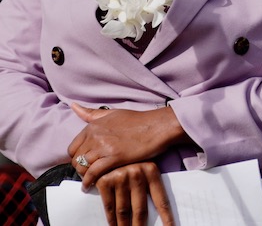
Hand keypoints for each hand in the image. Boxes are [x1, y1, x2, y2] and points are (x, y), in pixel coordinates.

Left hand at [68, 103, 188, 188]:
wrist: (156, 127)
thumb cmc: (137, 120)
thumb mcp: (113, 113)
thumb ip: (92, 113)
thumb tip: (73, 106)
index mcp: (94, 125)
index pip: (72, 147)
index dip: (77, 156)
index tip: (85, 161)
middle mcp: (95, 135)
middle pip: (76, 159)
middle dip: (80, 167)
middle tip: (89, 172)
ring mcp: (104, 146)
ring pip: (82, 167)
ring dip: (84, 175)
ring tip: (91, 179)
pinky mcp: (113, 157)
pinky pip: (93, 173)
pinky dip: (88, 181)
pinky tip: (90, 186)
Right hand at [95, 161, 174, 225]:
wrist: (107, 152)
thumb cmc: (130, 165)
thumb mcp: (143, 171)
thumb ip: (149, 189)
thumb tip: (158, 214)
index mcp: (151, 171)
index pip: (161, 200)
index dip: (166, 217)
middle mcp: (137, 173)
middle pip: (140, 210)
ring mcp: (120, 177)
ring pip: (124, 212)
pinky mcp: (105, 181)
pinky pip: (110, 208)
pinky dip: (111, 221)